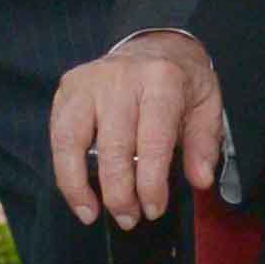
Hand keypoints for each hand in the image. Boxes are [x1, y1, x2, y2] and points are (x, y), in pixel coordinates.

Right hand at [48, 30, 222, 226]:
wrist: (155, 44)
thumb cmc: (181, 82)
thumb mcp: (207, 106)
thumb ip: (204, 144)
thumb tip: (201, 180)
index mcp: (161, 80)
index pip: (152, 140)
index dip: (150, 182)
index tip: (153, 209)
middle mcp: (121, 78)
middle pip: (112, 146)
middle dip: (119, 193)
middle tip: (129, 219)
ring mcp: (88, 81)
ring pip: (72, 141)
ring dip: (80, 186)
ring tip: (92, 214)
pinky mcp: (68, 88)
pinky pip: (57, 136)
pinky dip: (64, 171)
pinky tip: (78, 194)